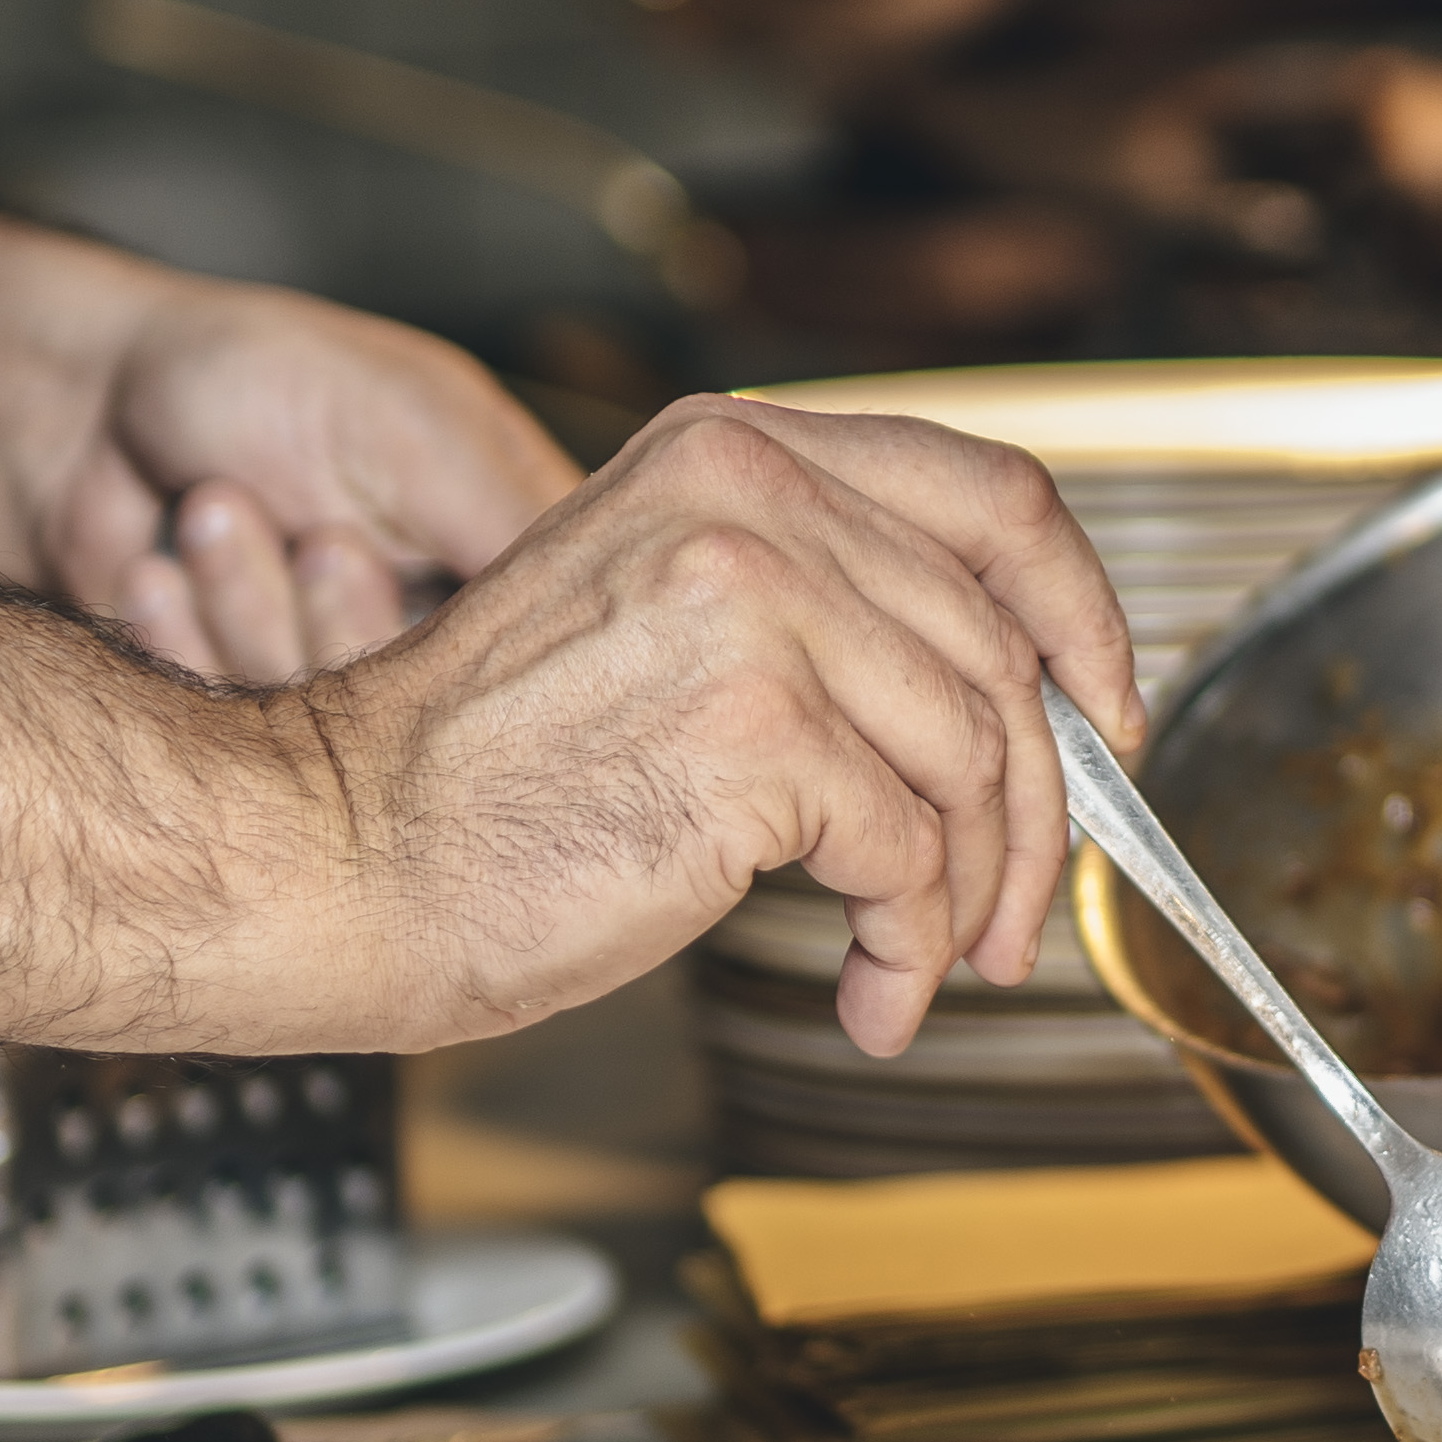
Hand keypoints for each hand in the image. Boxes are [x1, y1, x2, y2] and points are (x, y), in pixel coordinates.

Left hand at [44, 280, 575, 680]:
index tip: (445, 614)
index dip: (519, 653)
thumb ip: (518, 525)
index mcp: (505, 546)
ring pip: (329, 722)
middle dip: (352, 615)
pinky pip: (233, 730)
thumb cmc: (253, 378)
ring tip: (213, 510)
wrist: (80, 406)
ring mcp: (335, 680)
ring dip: (252, 604)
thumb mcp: (412, 426)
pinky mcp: (240, 720)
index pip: (562, 644)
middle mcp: (430, 625)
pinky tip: (157, 567)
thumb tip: (641, 599)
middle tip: (318, 533)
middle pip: (440, 713)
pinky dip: (186, 638)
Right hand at [285, 398, 1137, 1055]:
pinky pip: (907, 859)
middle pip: (999, 654)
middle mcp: (750, 499)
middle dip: (1035, 810)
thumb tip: (989, 695)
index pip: (993, 498)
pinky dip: (907, 948)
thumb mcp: (650, 608)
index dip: (1084, 613)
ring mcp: (754, 606)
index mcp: (733, 451)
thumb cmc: (471, 773)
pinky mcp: (753, 733)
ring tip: (919, 962)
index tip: (1107, 711)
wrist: (334, 851)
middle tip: (1006, 908)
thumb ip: (810, 600)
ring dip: (968, 895)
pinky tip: (867, 990)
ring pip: (973, 763)